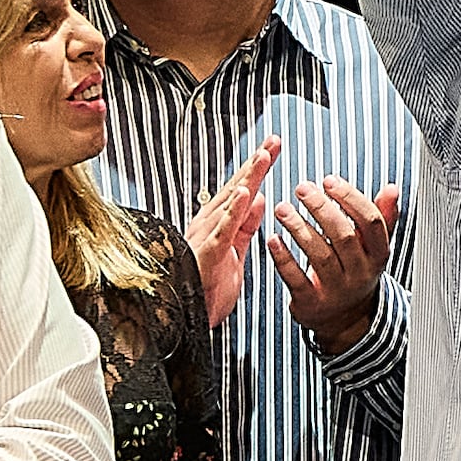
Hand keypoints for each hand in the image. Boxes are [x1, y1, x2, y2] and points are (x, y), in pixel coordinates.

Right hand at [189, 133, 280, 329]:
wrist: (187, 320)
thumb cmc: (207, 289)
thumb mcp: (236, 252)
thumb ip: (245, 226)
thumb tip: (259, 199)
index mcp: (218, 224)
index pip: (241, 191)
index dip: (257, 168)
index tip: (273, 147)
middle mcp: (210, 225)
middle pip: (237, 188)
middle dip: (256, 164)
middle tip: (274, 140)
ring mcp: (207, 237)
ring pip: (230, 203)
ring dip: (247, 179)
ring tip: (263, 157)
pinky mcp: (207, 254)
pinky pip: (223, 231)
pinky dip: (233, 212)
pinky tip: (244, 194)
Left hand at [267, 173, 404, 352]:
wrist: (345, 320)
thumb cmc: (355, 271)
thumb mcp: (373, 247)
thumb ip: (381, 217)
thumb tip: (393, 188)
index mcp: (378, 255)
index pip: (371, 222)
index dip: (350, 198)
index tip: (329, 181)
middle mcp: (360, 273)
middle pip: (344, 237)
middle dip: (321, 209)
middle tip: (302, 188)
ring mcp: (336, 290)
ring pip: (320, 256)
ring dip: (299, 228)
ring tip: (282, 208)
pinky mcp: (311, 303)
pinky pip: (297, 278)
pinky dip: (284, 258)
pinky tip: (274, 239)